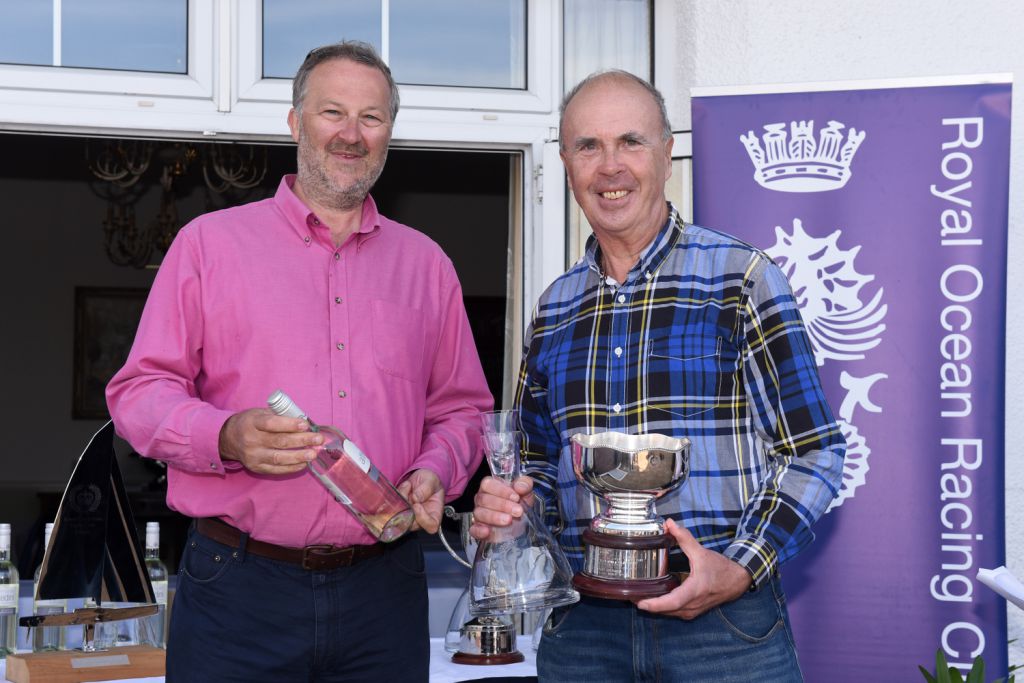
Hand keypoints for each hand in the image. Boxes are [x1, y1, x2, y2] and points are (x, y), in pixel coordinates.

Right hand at [218, 408, 321, 474]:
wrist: (229, 439)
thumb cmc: (250, 423)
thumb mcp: (260, 413)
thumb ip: (279, 416)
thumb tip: (304, 423)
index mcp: (252, 423)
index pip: (272, 424)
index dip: (290, 425)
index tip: (306, 425)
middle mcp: (251, 440)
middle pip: (279, 441)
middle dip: (302, 440)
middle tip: (318, 440)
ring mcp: (253, 456)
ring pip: (279, 458)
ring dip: (299, 456)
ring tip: (313, 454)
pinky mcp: (256, 468)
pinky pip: (276, 469)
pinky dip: (292, 467)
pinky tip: (304, 463)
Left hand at [397, 469, 444, 532]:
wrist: (420, 480)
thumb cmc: (430, 483)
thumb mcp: (432, 480)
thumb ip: (426, 488)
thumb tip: (416, 498)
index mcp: (434, 514)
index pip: (431, 525)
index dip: (423, 518)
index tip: (417, 505)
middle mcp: (421, 519)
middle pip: (412, 524)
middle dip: (407, 509)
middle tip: (411, 494)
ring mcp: (409, 517)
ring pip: (399, 517)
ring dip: (401, 500)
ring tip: (408, 486)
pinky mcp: (398, 512)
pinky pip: (392, 509)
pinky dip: (395, 496)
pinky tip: (404, 487)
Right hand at [468, 475, 534, 540]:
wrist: (522, 523)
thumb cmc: (519, 503)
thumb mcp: (526, 492)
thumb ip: (524, 485)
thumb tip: (519, 487)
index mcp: (490, 486)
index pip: (488, 484)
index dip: (501, 490)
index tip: (516, 497)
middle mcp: (481, 499)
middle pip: (484, 499)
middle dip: (502, 505)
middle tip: (517, 511)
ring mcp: (479, 515)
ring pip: (479, 513)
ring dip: (494, 517)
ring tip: (509, 520)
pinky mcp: (479, 530)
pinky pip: (474, 530)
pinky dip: (479, 530)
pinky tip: (487, 531)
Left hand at [635, 518, 752, 619]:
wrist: (736, 581)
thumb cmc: (720, 568)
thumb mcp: (701, 552)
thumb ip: (684, 538)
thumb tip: (669, 523)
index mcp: (695, 590)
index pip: (673, 602)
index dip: (656, 604)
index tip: (641, 603)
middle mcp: (693, 604)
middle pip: (667, 610)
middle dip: (648, 605)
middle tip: (629, 596)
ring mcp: (693, 610)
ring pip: (669, 613)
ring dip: (654, 607)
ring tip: (636, 596)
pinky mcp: (691, 611)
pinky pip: (674, 612)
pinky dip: (662, 607)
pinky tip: (651, 598)